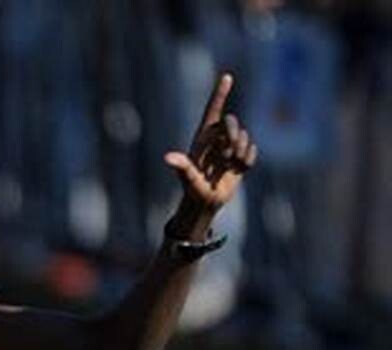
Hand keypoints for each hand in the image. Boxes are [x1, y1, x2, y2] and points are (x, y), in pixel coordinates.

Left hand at [163, 74, 257, 232]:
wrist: (206, 203)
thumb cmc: (192, 190)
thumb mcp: (187, 179)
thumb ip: (181, 167)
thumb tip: (168, 158)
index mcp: (202, 138)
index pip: (212, 111)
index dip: (220, 94)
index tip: (227, 76)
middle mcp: (216, 139)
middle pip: (231, 122)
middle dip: (233, 133)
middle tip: (228, 154)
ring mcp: (229, 147)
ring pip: (244, 136)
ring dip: (239, 152)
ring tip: (228, 167)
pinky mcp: (241, 157)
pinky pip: (252, 150)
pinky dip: (247, 161)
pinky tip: (238, 170)